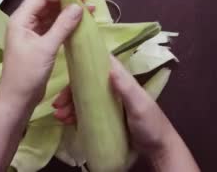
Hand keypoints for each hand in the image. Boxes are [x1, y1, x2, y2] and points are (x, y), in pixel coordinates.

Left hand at [0, 0, 84, 107]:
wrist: (18, 100)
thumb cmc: (27, 73)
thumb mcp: (47, 48)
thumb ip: (62, 26)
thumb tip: (78, 6)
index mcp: (21, 19)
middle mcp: (25, 22)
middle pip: (46, 3)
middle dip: (66, 2)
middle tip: (89, 5)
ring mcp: (31, 32)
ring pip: (50, 15)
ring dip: (67, 13)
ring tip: (88, 14)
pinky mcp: (38, 43)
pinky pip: (52, 27)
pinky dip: (65, 25)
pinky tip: (79, 26)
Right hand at [53, 57, 186, 168]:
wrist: (158, 150)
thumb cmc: (152, 124)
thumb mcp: (140, 105)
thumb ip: (126, 88)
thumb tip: (110, 68)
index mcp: (122, 81)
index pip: (100, 65)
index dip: (83, 65)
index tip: (67, 71)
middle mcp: (113, 89)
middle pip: (87, 84)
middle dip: (70, 91)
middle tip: (58, 104)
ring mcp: (109, 104)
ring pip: (84, 98)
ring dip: (70, 104)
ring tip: (60, 116)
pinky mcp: (105, 118)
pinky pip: (86, 113)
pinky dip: (74, 115)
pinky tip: (66, 121)